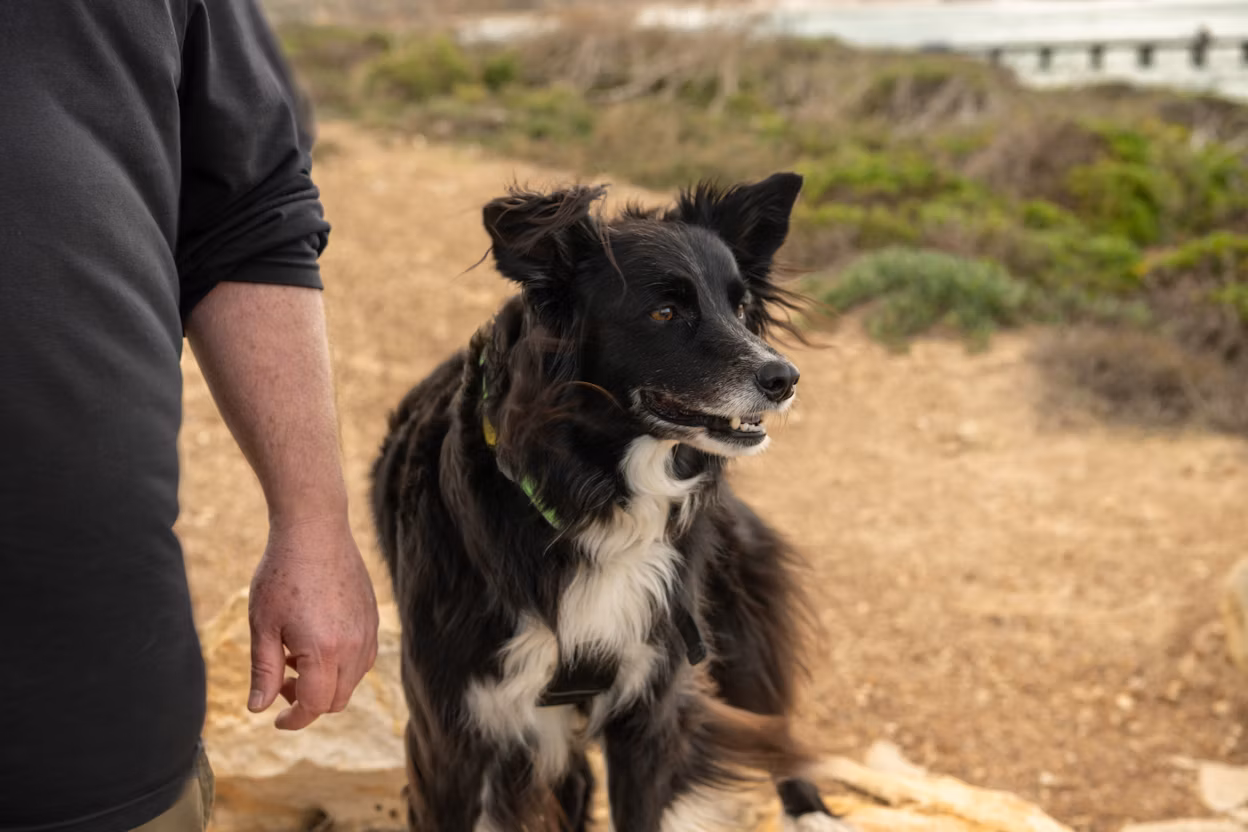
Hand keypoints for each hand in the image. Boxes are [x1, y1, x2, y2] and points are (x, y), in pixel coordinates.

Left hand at [246, 514, 378, 729]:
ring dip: (325, 682)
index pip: (315, 705)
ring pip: (352, 680)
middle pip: (337, 700)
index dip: (294, 719)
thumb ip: (262, 670)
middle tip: (279, 682)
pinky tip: (316, 641)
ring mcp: (368, 631)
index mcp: (324, 650)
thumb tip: (258, 708)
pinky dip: (341, 664)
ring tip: (294, 657)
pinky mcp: (373, 618)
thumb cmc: (282, 574)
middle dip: (308, 702)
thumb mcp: (262, 624)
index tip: (276, 720)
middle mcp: (354, 645)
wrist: (315, 530)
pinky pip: (363, 658)